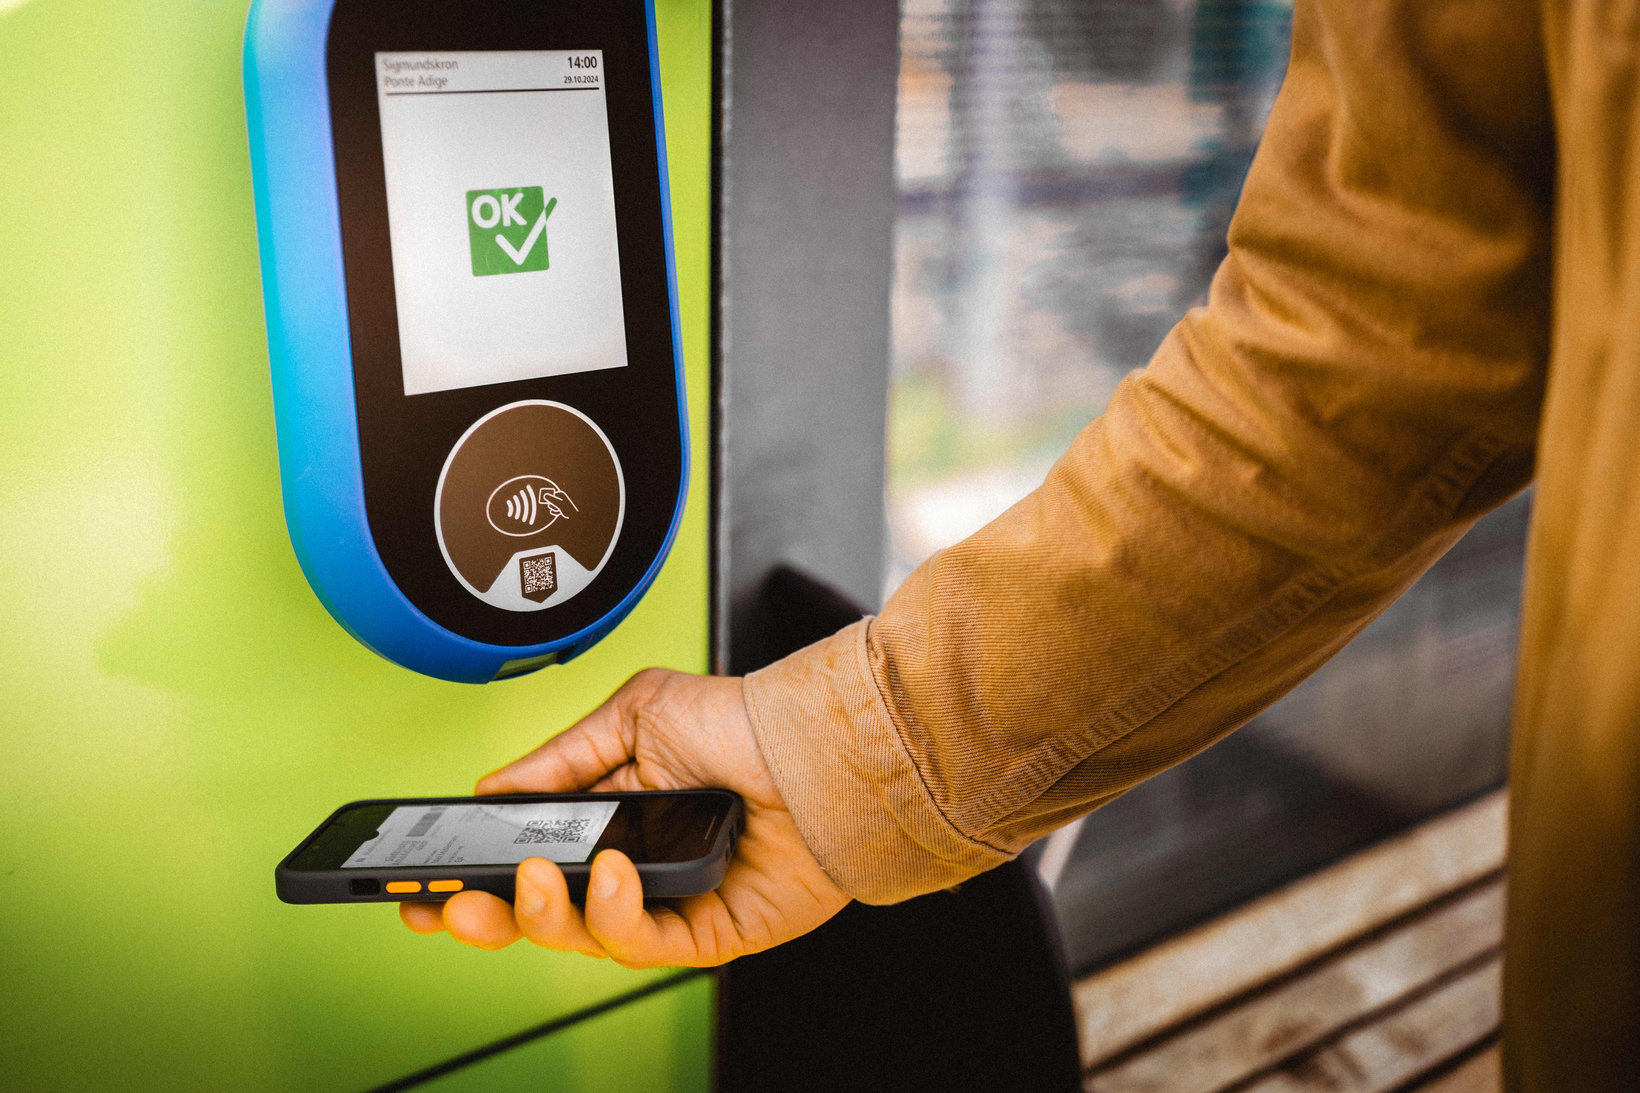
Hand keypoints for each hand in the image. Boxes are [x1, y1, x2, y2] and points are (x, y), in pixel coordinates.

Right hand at [398, 670, 849, 966]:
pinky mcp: (706, 932)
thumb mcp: (636, 715)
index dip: (475, 879)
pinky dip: (616, 915)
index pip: (526, 859)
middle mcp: (631, 866)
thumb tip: (491, 789)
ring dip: (546, 914)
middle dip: (486, 918)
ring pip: (582, 937)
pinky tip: (614, 874)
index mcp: (608, 817)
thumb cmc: (743, 721)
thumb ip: (560, 759)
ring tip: (540, 875)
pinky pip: (642, 944)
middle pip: (541, 915)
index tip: (423, 886)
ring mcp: (666, 903)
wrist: (818, 744)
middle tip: (451, 907)